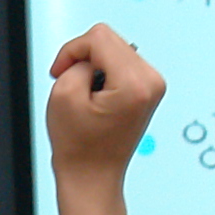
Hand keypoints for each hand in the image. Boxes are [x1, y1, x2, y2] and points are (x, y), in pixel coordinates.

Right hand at [47, 23, 164, 214]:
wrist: (93, 176)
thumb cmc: (79, 147)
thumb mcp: (64, 93)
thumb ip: (77, 60)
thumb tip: (92, 54)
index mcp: (135, 83)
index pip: (99, 37)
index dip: (71, 50)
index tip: (60, 73)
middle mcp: (152, 81)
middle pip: (109, 39)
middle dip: (84, 57)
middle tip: (73, 86)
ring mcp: (154, 85)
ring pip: (114, 48)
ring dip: (93, 66)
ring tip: (87, 95)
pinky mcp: (149, 89)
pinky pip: (120, 61)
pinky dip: (103, 72)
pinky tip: (97, 96)